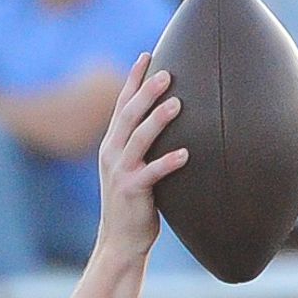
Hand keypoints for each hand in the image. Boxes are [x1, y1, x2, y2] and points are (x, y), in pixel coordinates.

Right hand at [90, 54, 186, 265]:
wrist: (120, 241)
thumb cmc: (134, 203)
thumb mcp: (134, 168)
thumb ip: (145, 146)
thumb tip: (172, 121)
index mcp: (112, 144)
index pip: (122, 105)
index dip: (133, 80)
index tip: (147, 55)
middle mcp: (112, 154)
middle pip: (128, 116)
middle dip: (146, 92)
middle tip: (167, 73)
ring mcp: (120, 172)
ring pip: (138, 139)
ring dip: (157, 120)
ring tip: (177, 104)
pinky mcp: (131, 191)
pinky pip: (151, 173)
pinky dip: (167, 163)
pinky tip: (185, 154)